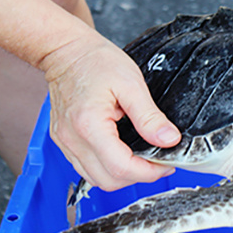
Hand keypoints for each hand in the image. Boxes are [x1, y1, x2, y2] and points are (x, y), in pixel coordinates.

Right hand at [41, 33, 180, 190]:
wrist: (66, 51)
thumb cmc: (96, 62)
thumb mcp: (132, 84)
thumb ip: (150, 116)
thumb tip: (169, 140)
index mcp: (89, 125)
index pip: (121, 168)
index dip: (149, 172)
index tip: (166, 165)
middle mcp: (72, 139)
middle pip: (107, 180)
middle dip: (138, 176)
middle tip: (158, 163)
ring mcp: (65, 142)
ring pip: (95, 179)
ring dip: (122, 175)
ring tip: (143, 159)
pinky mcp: (64, 142)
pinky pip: (86, 168)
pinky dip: (107, 168)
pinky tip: (123, 153)